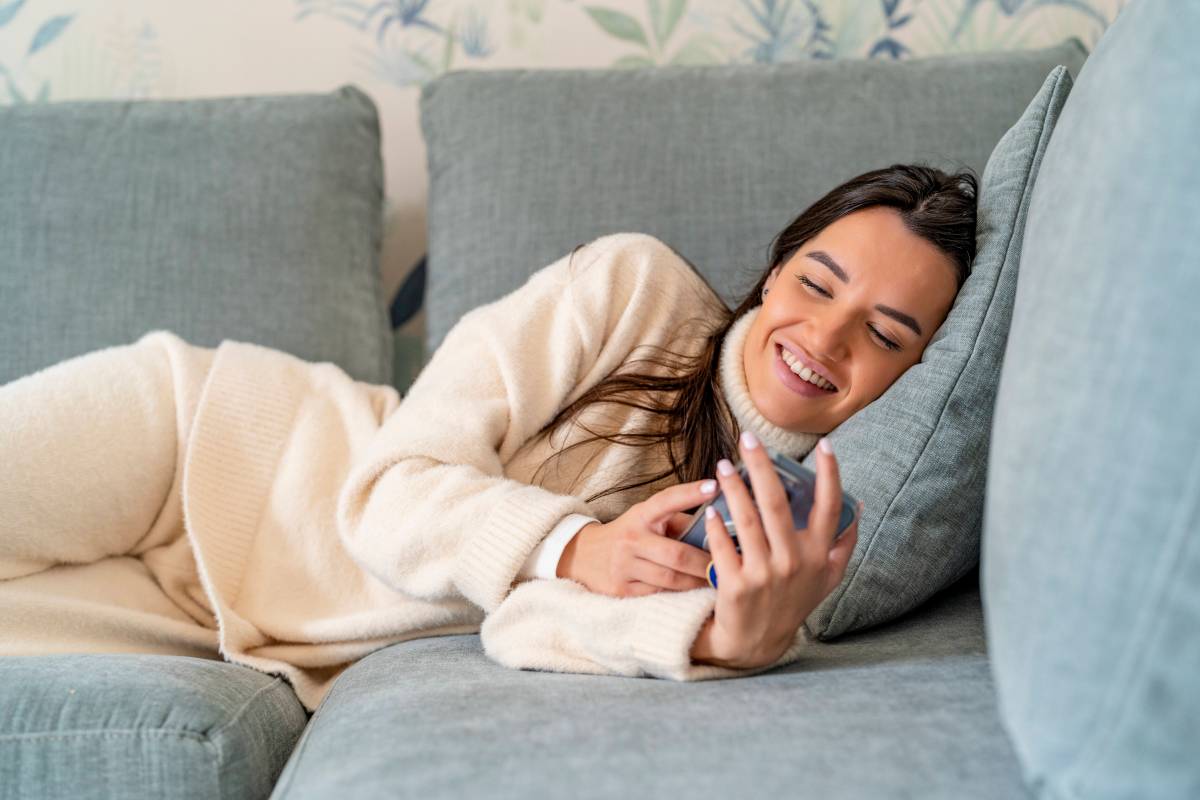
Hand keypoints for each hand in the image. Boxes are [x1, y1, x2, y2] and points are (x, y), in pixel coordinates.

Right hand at [557, 479, 719, 597]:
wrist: (582, 556)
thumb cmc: (628, 535)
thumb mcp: (646, 519)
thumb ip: (677, 521)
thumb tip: (717, 526)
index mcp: (640, 516)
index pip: (666, 500)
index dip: (690, 493)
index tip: (714, 486)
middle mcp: (631, 540)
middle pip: (676, 554)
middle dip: (705, 563)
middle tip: (727, 566)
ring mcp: (624, 566)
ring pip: (670, 579)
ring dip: (696, 582)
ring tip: (716, 582)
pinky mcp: (622, 590)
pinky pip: (659, 594)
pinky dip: (679, 594)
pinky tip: (693, 594)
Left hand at [690, 433, 859, 668]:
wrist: (757, 642)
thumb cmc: (792, 601)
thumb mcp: (827, 577)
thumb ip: (844, 543)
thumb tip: (860, 506)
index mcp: (818, 555)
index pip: (830, 507)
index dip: (831, 474)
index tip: (825, 445)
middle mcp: (794, 562)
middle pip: (777, 502)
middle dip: (761, 465)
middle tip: (748, 439)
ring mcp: (764, 574)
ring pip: (746, 518)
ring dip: (733, 486)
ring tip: (721, 465)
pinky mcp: (736, 585)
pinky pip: (723, 545)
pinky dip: (716, 523)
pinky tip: (710, 506)